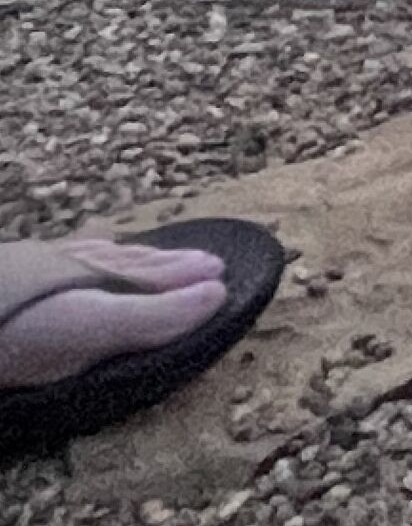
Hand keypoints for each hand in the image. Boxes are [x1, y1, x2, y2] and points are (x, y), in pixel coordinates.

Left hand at [0, 240, 228, 388]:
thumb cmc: (24, 328)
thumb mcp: (95, 327)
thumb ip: (154, 315)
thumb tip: (220, 292)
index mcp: (106, 277)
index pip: (156, 275)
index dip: (187, 275)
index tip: (220, 271)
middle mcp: (79, 265)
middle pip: (131, 261)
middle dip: (166, 263)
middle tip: (202, 261)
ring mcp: (42, 269)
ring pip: (96, 256)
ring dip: (129, 257)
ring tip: (147, 254)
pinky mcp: (13, 277)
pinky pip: (62, 259)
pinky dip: (85, 257)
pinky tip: (78, 259)